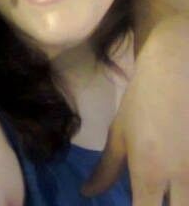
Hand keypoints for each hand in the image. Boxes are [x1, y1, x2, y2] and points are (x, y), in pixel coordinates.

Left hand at [82, 17, 188, 203]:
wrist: (173, 72)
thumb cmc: (141, 102)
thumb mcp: (119, 135)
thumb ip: (105, 170)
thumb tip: (87, 194)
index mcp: (150, 174)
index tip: (133, 203)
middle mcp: (181, 177)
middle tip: (151, 195)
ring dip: (178, 195)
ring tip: (165, 188)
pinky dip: (188, 184)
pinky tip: (179, 181)